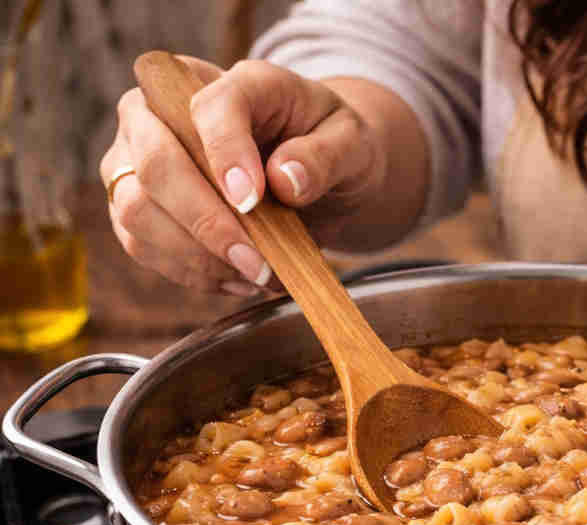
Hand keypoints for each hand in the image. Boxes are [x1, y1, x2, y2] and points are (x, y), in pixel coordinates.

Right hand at [99, 57, 381, 294]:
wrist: (314, 173)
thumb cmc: (329, 147)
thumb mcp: (352, 143)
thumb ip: (325, 155)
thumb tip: (285, 180)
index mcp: (231, 84)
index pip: (209, 109)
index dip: (226, 155)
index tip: (252, 202)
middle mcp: (165, 111)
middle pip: (156, 164)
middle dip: (206, 223)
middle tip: (258, 264)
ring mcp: (139, 157)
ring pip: (135, 210)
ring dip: (194, 255)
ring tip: (253, 275)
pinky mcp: (135, 202)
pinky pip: (140, 244)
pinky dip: (188, 271)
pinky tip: (235, 279)